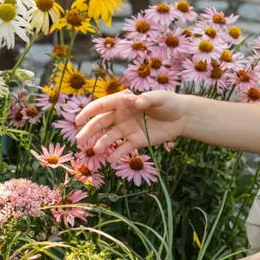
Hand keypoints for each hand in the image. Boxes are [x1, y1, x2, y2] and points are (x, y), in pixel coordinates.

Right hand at [74, 89, 188, 161]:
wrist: (181, 117)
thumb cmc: (169, 102)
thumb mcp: (160, 98)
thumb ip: (147, 99)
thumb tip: (136, 101)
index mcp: (123, 101)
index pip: (102, 106)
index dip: (89, 112)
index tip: (78, 120)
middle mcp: (121, 115)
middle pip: (100, 123)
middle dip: (88, 131)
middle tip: (79, 141)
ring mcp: (127, 129)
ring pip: (109, 137)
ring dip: (101, 143)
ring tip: (96, 150)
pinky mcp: (135, 141)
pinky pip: (123, 149)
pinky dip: (116, 155)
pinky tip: (110, 161)